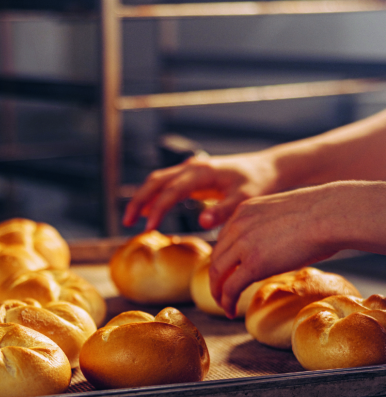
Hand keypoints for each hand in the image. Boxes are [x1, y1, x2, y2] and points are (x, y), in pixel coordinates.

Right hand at [122, 152, 278, 231]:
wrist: (268, 169)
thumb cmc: (258, 184)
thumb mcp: (244, 199)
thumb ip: (223, 211)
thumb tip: (202, 222)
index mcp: (202, 172)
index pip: (171, 191)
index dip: (157, 210)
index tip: (148, 229)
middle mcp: (192, 167)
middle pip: (156, 181)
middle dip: (139, 201)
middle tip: (128, 223)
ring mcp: (191, 170)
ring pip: (158, 181)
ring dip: (143, 198)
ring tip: (132, 220)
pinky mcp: (193, 176)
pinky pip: (167, 184)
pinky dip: (155, 196)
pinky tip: (149, 211)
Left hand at [208, 181, 385, 316]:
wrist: (330, 215)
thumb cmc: (322, 215)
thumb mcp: (285, 216)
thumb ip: (272, 229)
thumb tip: (282, 245)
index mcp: (244, 210)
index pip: (224, 239)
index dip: (223, 260)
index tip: (227, 273)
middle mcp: (237, 224)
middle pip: (216, 257)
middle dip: (217, 278)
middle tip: (222, 294)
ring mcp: (243, 243)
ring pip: (217, 273)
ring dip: (218, 293)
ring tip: (225, 305)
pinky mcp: (253, 263)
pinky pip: (230, 287)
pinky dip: (227, 302)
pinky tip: (230, 311)